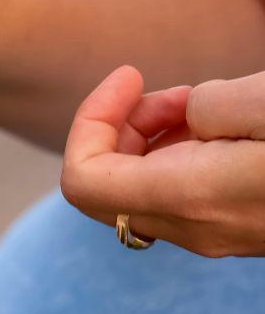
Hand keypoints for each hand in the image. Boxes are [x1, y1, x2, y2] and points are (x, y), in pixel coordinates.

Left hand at [61, 67, 264, 256]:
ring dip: (155, 139)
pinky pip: (178, 197)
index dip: (89, 120)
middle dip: (123, 126)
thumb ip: (207, 102)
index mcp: (188, 196)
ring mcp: (211, 236)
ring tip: (205, 107)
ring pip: (143, 191)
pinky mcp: (231, 230)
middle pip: (106, 185)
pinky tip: (222, 130)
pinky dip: (182, 158)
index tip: (130, 78)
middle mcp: (190, 228)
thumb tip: (189, 115)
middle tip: (179, 95)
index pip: (81, 179)